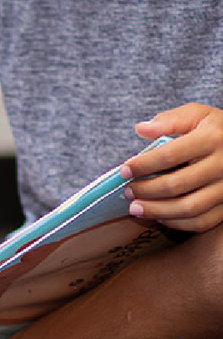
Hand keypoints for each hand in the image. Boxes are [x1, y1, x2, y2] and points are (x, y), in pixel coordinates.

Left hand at [121, 104, 222, 231]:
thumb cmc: (216, 129)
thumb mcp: (198, 115)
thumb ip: (171, 120)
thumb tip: (141, 129)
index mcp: (212, 139)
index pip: (170, 155)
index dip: (143, 165)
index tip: (124, 171)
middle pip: (176, 185)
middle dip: (146, 190)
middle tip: (127, 191)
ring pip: (189, 208)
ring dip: (157, 211)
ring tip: (136, 208)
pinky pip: (203, 221)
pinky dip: (178, 223)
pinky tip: (161, 217)